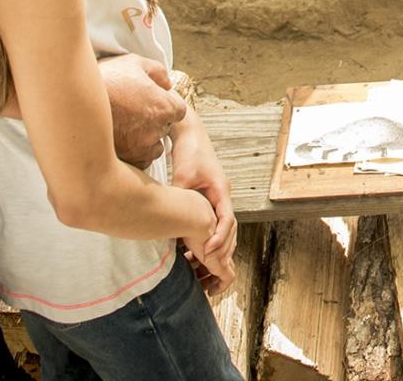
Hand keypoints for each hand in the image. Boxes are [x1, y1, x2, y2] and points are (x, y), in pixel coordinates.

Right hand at [99, 54, 187, 166]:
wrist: (72, 100)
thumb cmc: (105, 79)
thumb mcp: (135, 63)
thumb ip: (158, 72)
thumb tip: (166, 83)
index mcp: (164, 106)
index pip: (178, 109)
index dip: (164, 103)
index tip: (150, 101)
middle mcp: (155, 130)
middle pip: (164, 128)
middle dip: (154, 121)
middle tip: (133, 111)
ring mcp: (139, 148)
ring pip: (152, 147)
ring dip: (144, 139)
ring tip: (123, 126)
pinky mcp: (124, 160)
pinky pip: (137, 161)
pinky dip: (131, 153)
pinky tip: (118, 139)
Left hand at [172, 120, 237, 294]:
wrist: (190, 135)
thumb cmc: (188, 152)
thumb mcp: (182, 177)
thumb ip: (181, 199)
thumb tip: (171, 221)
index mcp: (222, 190)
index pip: (227, 220)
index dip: (219, 239)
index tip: (208, 253)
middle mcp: (224, 195)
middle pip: (231, 228)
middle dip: (222, 249)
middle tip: (210, 268)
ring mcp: (219, 197)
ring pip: (225, 228)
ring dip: (218, 246)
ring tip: (205, 265)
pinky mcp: (210, 198)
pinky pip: (215, 222)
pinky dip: (210, 236)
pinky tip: (196, 248)